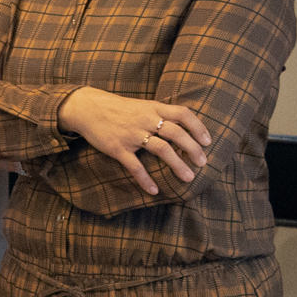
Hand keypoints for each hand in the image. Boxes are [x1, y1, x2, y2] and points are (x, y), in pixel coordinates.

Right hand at [57, 86, 211, 195]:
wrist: (89, 108)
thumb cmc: (119, 109)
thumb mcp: (142, 106)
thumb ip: (160, 114)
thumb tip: (183, 126)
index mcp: (154, 108)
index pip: (183, 114)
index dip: (198, 127)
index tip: (208, 141)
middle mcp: (146, 120)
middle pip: (176, 133)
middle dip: (193, 149)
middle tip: (203, 163)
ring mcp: (132, 135)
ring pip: (161, 149)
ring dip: (177, 165)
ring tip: (189, 178)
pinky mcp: (118, 148)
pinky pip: (135, 166)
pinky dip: (145, 180)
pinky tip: (154, 190)